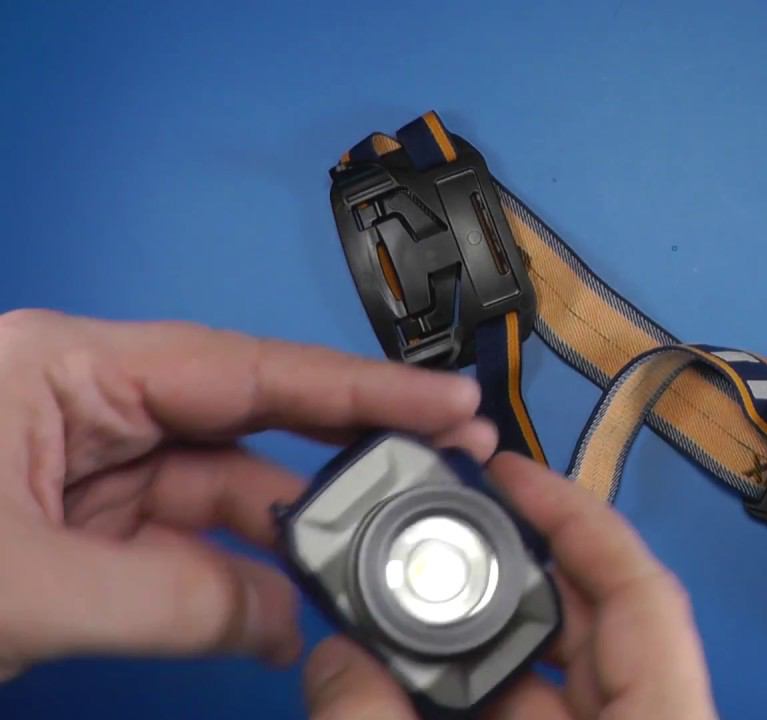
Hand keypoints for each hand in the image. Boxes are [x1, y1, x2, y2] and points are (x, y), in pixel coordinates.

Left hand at [0, 309, 495, 677]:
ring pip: (224, 492)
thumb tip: (286, 618)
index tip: (443, 405)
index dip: (356, 390)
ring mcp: (84, 467)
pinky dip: (244, 577)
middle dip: (341, 460)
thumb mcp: (21, 586)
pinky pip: (189, 542)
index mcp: (62, 368)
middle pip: (247, 424)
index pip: (244, 367)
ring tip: (377, 562)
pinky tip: (297, 601)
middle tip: (440, 478)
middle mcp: (83, 404)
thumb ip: (173, 598)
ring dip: (296, 536)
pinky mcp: (79, 525)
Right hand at [303, 453, 717, 719]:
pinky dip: (482, 694)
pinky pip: (536, 717)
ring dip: (483, 636)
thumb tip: (333, 659)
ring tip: (411, 595)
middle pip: (594, 621)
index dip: (579, 518)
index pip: (642, 592)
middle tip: (443, 523)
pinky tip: (419, 680)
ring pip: (553, 675)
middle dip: (514, 566)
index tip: (512, 473)